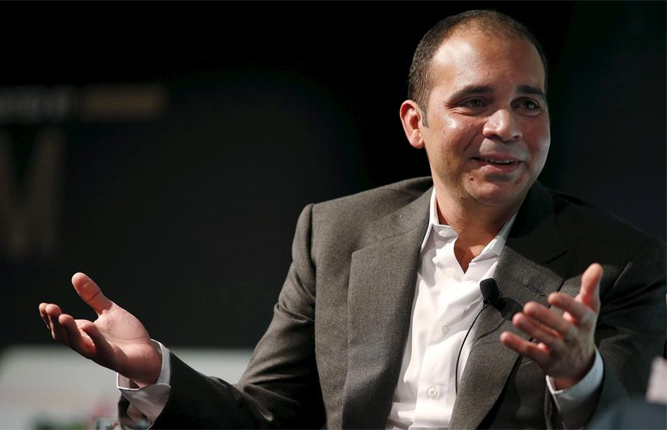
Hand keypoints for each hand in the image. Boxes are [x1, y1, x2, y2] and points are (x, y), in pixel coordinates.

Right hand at [38, 273, 161, 386]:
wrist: (147, 354)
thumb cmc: (125, 335)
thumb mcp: (108, 311)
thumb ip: (93, 296)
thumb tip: (76, 275)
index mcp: (83, 333)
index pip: (60, 327)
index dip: (49, 318)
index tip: (43, 305)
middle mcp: (87, 344)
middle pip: (64, 336)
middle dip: (55, 322)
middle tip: (49, 307)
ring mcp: (99, 353)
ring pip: (79, 344)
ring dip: (70, 330)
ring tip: (64, 316)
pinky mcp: (114, 359)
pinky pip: (102, 350)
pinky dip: (95, 339)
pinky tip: (89, 326)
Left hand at [500, 263, 602, 389]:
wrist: (580, 365)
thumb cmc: (581, 328)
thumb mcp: (589, 308)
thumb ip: (590, 287)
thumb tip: (596, 266)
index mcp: (584, 322)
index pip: (579, 313)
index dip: (567, 305)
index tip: (553, 296)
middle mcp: (574, 337)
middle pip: (562, 328)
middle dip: (545, 317)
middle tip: (528, 307)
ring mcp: (560, 350)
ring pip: (546, 340)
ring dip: (531, 329)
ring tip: (517, 318)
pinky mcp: (546, 360)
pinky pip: (532, 352)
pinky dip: (518, 345)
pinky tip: (505, 337)